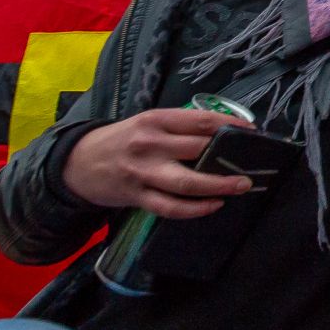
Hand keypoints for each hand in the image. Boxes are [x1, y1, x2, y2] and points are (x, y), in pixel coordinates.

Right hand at [61, 109, 254, 219]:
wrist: (76, 163)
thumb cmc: (122, 140)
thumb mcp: (147, 123)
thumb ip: (178, 127)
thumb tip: (221, 133)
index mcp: (156, 120)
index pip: (201, 120)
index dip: (231, 126)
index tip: (252, 131)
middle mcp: (150, 144)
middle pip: (199, 150)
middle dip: (230, 157)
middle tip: (254, 164)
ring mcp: (143, 172)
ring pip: (187, 182)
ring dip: (219, 185)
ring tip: (241, 186)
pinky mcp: (136, 196)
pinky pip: (170, 207)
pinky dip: (195, 209)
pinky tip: (213, 206)